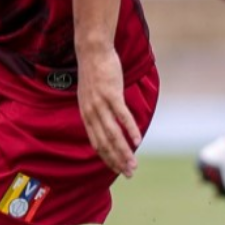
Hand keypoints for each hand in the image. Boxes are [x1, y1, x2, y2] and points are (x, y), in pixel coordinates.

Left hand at [77, 48, 140, 176]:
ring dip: (124, 151)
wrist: (92, 50)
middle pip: (105, 143)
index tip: (118, 169)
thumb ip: (97, 110)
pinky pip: (122, 116)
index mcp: (86, 114)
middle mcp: (91, 112)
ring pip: (113, 133)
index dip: (107, 158)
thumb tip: (106, 122)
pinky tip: (138, 140)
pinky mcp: (111, 94)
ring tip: (134, 164)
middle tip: (129, 174)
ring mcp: (100, 103)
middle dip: (117, 160)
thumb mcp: (91, 95)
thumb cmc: (95, 71)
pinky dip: (130, 130)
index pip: (97, 143)